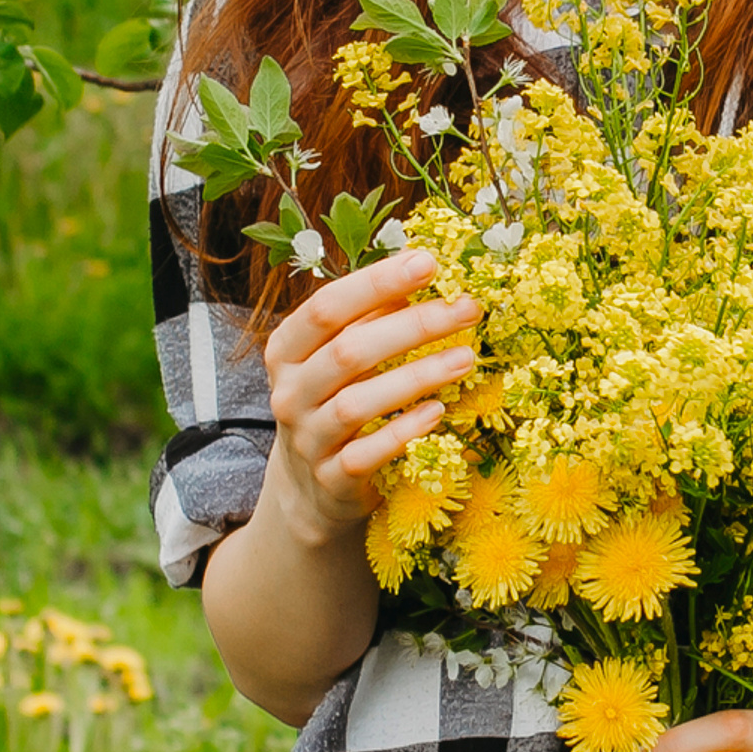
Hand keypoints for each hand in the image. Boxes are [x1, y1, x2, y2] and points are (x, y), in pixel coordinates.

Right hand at [259, 248, 480, 547]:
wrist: (310, 489)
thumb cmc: (333, 403)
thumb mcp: (338, 358)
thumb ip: (369, 318)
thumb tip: (422, 265)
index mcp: (286, 350)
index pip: (326, 307)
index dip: (376, 282)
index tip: (428, 262)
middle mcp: (290, 392)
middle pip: (348, 351)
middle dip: (413, 325)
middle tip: (466, 308)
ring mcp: (308, 438)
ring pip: (358, 402)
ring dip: (417, 376)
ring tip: (466, 358)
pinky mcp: (332, 479)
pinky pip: (368, 453)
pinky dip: (404, 430)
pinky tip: (438, 411)